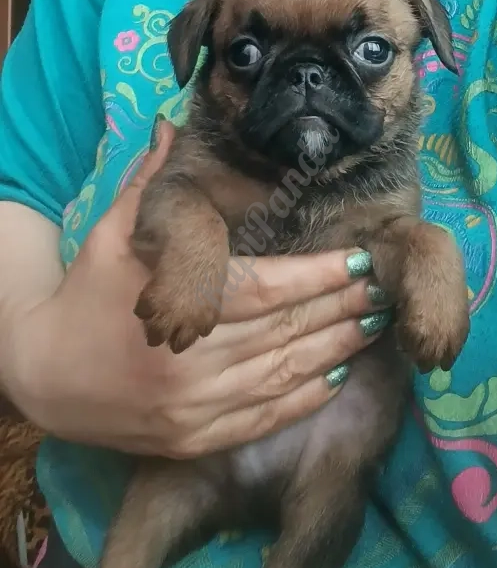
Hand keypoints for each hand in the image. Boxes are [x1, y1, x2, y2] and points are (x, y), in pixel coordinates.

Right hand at [9, 122, 390, 457]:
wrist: (41, 376)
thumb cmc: (84, 297)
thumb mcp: (111, 234)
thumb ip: (148, 183)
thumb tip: (170, 125)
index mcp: (175, 306)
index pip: (269, 289)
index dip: (322, 275)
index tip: (361, 260)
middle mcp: (190, 365)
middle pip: (287, 332)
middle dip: (343, 309)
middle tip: (384, 290)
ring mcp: (194, 410)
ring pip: (285, 377)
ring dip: (337, 351)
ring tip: (374, 327)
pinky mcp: (194, 441)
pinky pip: (264, 420)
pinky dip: (305, 400)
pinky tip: (335, 377)